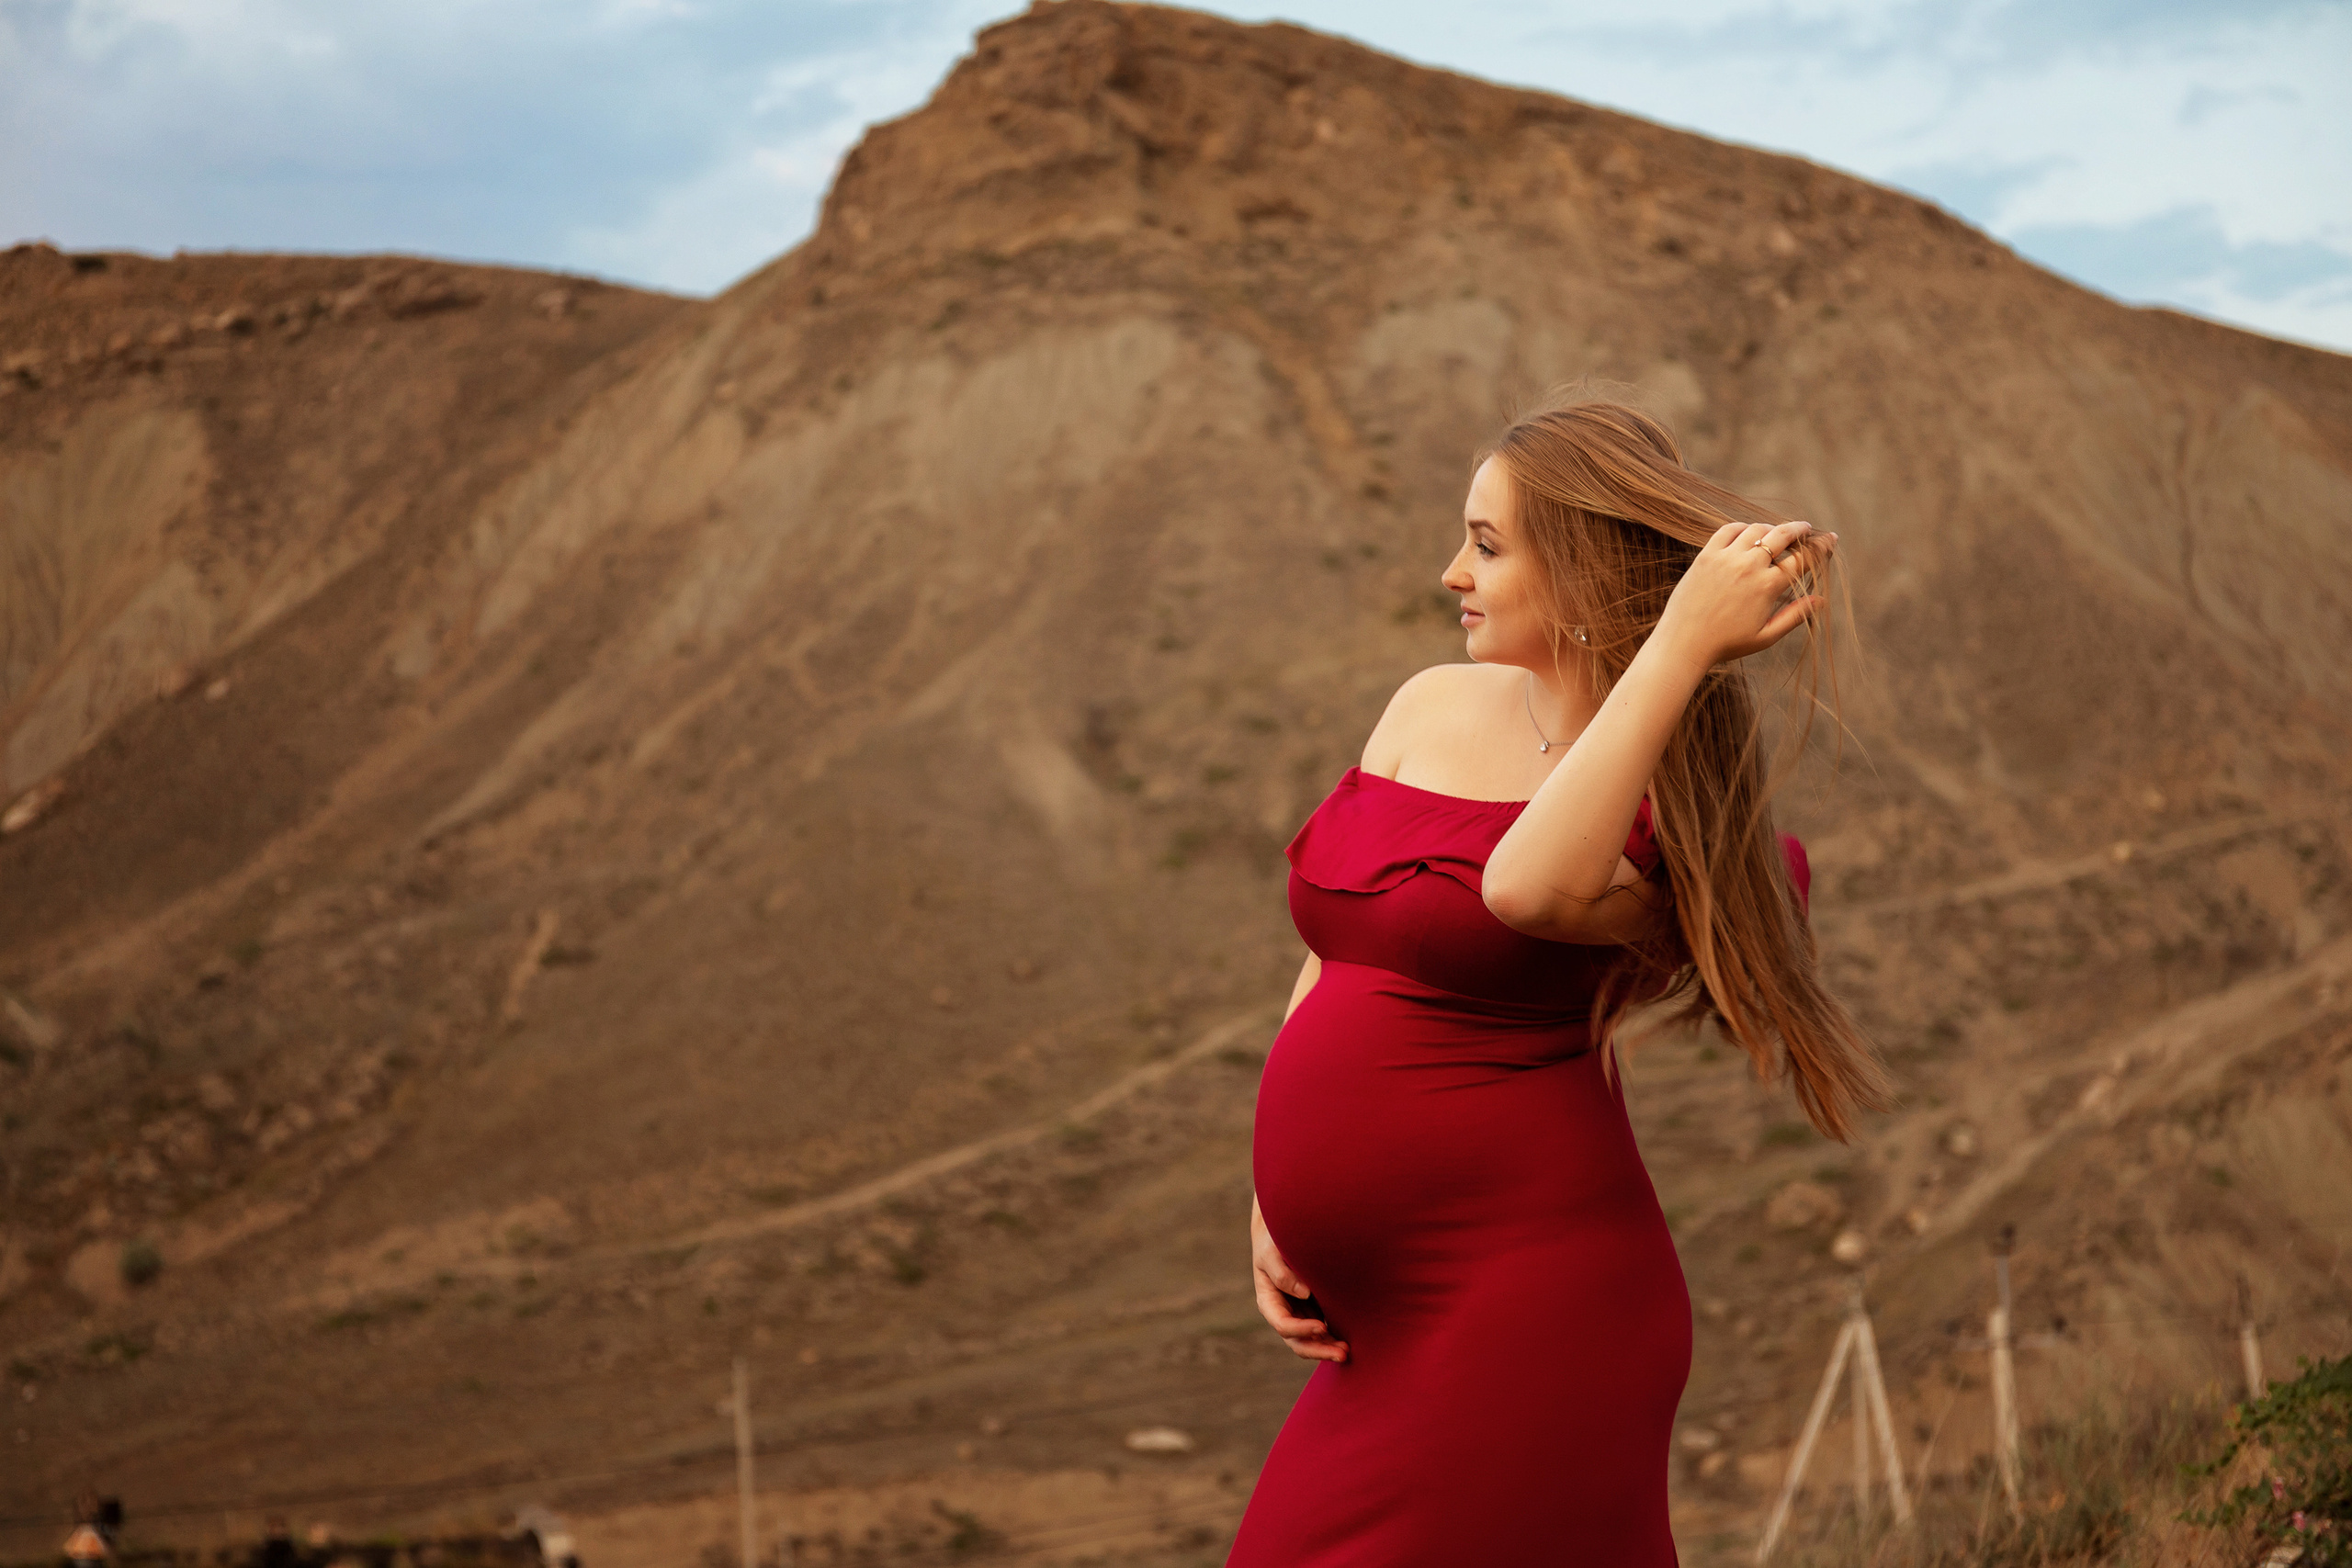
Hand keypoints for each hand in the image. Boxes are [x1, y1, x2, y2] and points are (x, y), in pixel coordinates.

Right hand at [1251, 1197, 1348, 1362]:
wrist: (1284, 1233)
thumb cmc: (1274, 1242)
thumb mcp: (1271, 1253)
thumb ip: (1282, 1272)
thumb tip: (1304, 1293)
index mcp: (1269, 1302)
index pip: (1283, 1324)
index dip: (1302, 1329)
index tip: (1322, 1325)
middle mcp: (1284, 1313)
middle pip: (1298, 1342)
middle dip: (1319, 1349)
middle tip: (1342, 1352)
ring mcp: (1299, 1315)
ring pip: (1311, 1342)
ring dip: (1327, 1349)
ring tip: (1348, 1352)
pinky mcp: (1314, 1310)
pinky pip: (1323, 1332)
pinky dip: (1333, 1338)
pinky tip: (1349, 1341)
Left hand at [1656, 520, 1834, 667]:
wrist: (1683, 643)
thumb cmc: (1727, 644)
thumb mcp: (1766, 636)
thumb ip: (1794, 615)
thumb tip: (1820, 600)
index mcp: (1767, 586)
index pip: (1802, 559)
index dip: (1820, 547)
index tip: (1830, 540)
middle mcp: (1749, 566)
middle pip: (1783, 535)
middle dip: (1800, 529)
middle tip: (1807, 529)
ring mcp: (1726, 558)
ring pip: (1757, 529)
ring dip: (1772, 528)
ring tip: (1778, 533)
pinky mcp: (1706, 555)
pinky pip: (1728, 530)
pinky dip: (1742, 527)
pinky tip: (1748, 533)